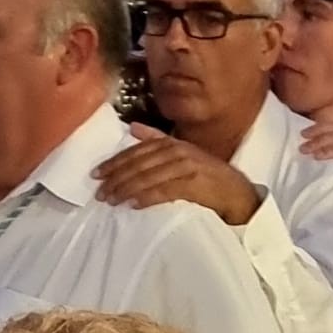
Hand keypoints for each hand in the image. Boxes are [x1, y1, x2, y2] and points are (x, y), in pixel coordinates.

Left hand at [93, 124, 260, 225]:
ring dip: (127, 189)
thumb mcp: (182, 152)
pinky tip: (134, 204)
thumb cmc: (207, 174)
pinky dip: (148, 197)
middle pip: (139, 164)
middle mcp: (177, 151)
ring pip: (148, 177)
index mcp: (171, 143)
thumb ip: (157, 139)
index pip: (136, 151)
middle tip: (99, 192)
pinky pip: (165, 190)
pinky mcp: (194, 184)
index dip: (115, 162)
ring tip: (111, 200)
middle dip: (116, 178)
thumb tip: (132, 127)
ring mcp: (186, 166)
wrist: (236, 192)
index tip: (96, 174)